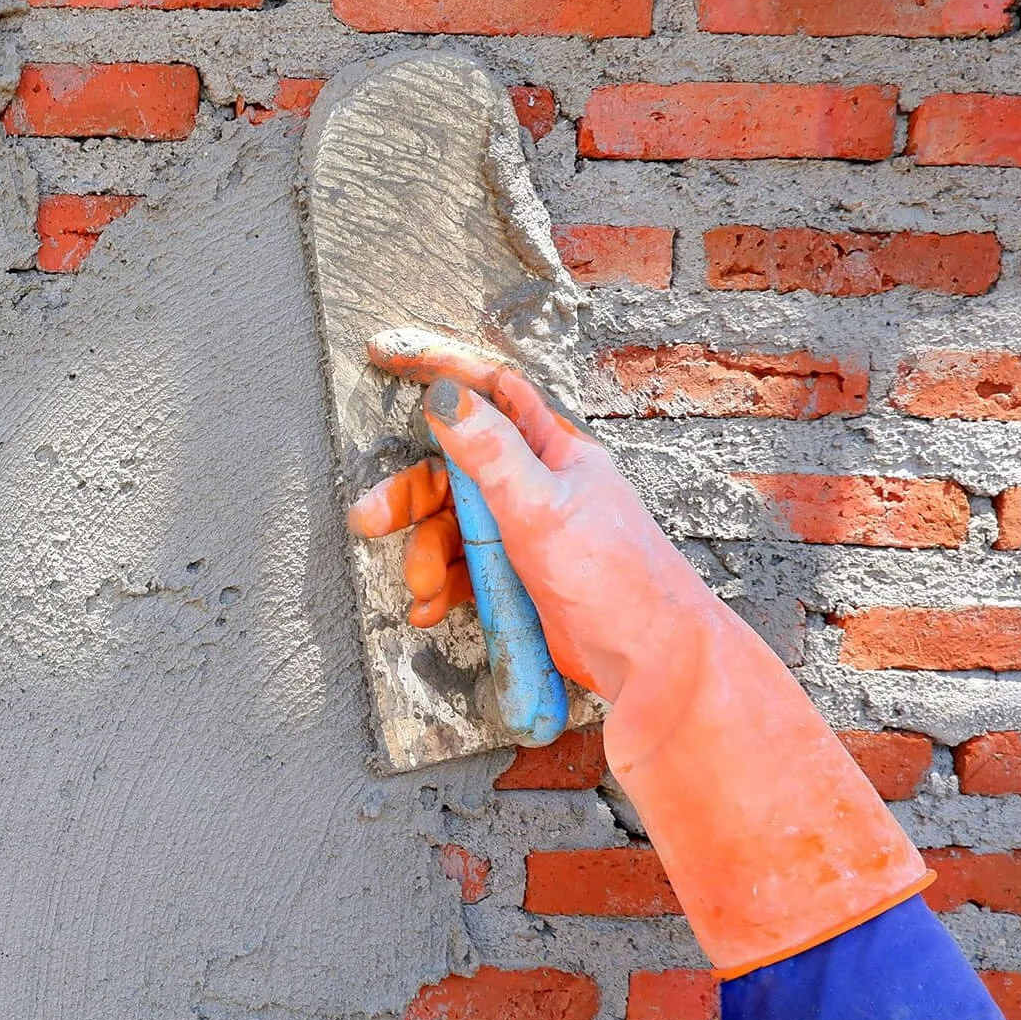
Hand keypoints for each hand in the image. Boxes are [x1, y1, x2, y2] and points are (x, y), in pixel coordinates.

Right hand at [345, 330, 715, 704]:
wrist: (649, 663)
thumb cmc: (617, 579)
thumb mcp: (542, 505)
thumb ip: (490, 452)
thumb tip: (447, 396)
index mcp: (553, 452)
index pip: (492, 392)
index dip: (443, 372)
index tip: (388, 356)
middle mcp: (538, 487)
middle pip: (454, 472)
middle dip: (411, 498)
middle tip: (371, 519)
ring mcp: (527, 535)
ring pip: (453, 528)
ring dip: (426, 556)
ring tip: (423, 587)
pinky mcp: (519, 580)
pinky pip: (464, 571)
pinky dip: (442, 589)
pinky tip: (431, 608)